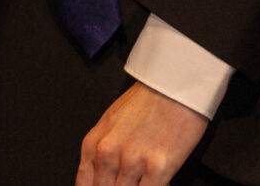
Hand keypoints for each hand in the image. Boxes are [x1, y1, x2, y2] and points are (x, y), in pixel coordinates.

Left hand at [78, 82, 208, 185]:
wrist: (174, 84)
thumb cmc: (146, 100)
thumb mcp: (110, 123)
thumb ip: (101, 152)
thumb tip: (101, 178)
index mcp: (94, 144)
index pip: (85, 185)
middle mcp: (108, 154)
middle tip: (127, 180)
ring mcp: (132, 162)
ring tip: (143, 178)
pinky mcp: (158, 167)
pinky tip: (157, 181)